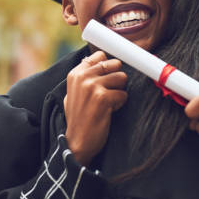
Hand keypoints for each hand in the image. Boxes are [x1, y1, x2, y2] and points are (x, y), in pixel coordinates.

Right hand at [63, 50, 127, 165]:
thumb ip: (85, 76)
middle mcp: (83, 77)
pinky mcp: (103, 98)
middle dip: (116, 79)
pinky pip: (124, 94)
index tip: (107, 79)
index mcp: (75, 74)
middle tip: (108, 93)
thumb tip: (101, 62)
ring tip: (108, 103)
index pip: (100, 56)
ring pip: (122, 78)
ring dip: (119, 92)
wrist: (76, 142)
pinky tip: (109, 112)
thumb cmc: (78, 118)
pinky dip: (120, 104)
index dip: (108, 67)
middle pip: (114, 64)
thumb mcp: (74, 93)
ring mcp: (92, 86)